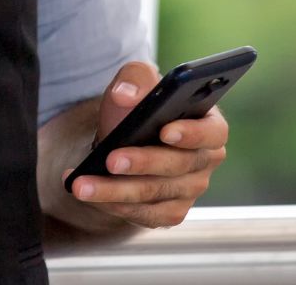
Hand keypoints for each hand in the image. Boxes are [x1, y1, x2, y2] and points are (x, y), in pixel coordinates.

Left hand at [63, 61, 228, 228]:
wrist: (121, 138)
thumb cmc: (137, 106)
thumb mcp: (135, 81)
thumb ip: (134, 78)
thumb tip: (125, 95)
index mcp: (209, 124)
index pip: (213, 132)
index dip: (192, 134)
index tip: (165, 131)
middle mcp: (204, 160)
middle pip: (178, 166)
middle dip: (141, 163)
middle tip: (111, 160)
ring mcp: (190, 190)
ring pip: (154, 194)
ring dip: (115, 191)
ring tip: (82, 184)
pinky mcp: (170, 212)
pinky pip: (144, 215)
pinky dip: (113, 205)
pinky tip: (90, 194)